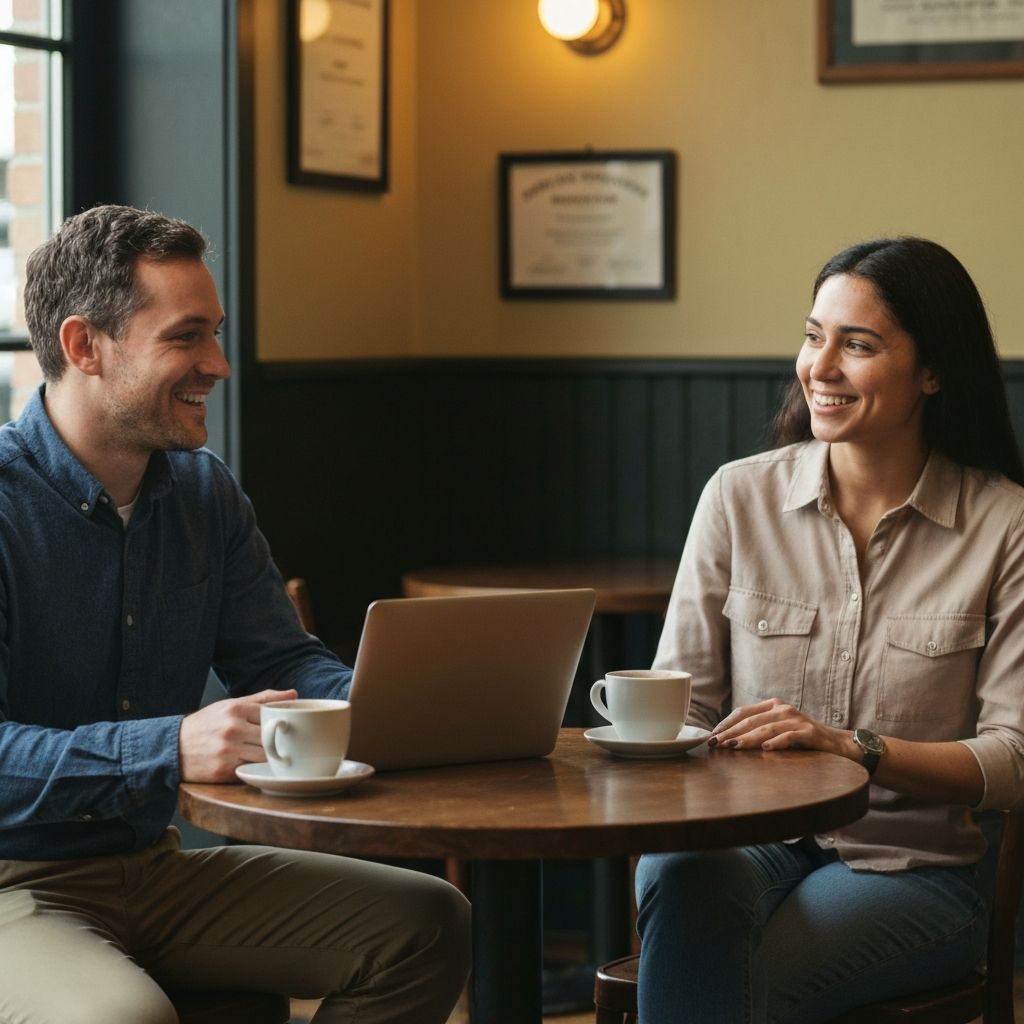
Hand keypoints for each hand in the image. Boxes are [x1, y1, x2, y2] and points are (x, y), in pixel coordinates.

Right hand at [179, 689, 297, 781]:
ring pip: (264, 756)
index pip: (273, 715)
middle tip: (287, 745)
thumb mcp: (231, 705)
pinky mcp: (223, 771)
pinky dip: (255, 770)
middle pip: (271, 737)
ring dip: (270, 759)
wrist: (173, 747)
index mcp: (236, 708)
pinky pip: (250, 771)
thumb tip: (294, 695)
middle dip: (279, 742)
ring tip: (273, 757)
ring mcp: (227, 751)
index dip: (283, 723)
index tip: (290, 728)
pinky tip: (254, 766)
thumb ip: (262, 699)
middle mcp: (232, 728)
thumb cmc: (207, 724)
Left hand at [708, 698, 854, 757]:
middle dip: (731, 732)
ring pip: (767, 729)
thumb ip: (758, 730)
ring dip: (748, 738)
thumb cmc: (801, 738)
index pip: (743, 712)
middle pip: (751, 721)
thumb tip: (728, 740)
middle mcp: (783, 709)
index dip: (726, 723)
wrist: (836, 743)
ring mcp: (796, 720)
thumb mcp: (777, 730)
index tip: (712, 735)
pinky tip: (766, 749)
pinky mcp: (808, 732)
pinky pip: (790, 737)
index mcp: (772, 706)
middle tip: (716, 744)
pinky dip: (777, 742)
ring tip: (733, 746)